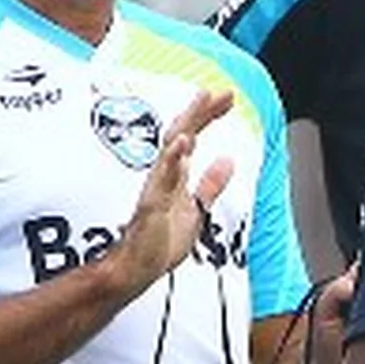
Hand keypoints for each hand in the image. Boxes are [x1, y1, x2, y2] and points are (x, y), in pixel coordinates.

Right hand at [102, 87, 236, 292]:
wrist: (137, 271)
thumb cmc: (160, 243)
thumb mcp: (195, 210)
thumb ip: (209, 186)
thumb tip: (227, 161)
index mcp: (175, 175)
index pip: (192, 136)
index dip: (208, 116)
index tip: (227, 96)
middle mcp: (164, 177)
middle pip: (181, 135)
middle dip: (199, 113)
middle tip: (218, 92)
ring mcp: (155, 190)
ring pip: (170, 152)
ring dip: (185, 128)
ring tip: (200, 104)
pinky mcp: (150, 207)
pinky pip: (160, 181)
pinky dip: (171, 161)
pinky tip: (182, 145)